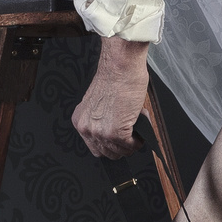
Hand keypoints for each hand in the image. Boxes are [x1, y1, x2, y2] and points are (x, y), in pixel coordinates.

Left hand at [71, 36, 153, 158]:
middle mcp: (87, 128)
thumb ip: (102, 121)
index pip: (95, 147)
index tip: (120, 142)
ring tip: (137, 124)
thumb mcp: (99, 105)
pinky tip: (141, 124)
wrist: (120, 67)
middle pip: (107, 153)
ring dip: (133, 142)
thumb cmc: (114, 79)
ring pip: (120, 151)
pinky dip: (139, 139)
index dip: (111, 145)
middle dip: (123, 146)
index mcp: (80, 121)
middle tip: (132, 134)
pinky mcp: (116, 132)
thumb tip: (116, 135)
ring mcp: (100, 132)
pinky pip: (131, 145)